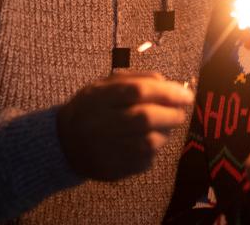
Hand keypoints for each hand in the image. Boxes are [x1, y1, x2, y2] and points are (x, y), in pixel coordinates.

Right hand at [56, 72, 193, 181]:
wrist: (63, 144)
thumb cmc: (92, 108)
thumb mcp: (104, 85)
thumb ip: (136, 79)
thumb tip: (170, 84)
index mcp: (97, 98)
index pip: (136, 91)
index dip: (166, 92)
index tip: (186, 94)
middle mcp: (99, 124)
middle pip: (144, 118)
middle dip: (171, 114)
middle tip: (181, 112)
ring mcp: (105, 150)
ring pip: (148, 142)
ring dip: (166, 133)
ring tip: (165, 126)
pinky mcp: (113, 170)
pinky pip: (145, 161)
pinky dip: (154, 150)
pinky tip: (149, 142)